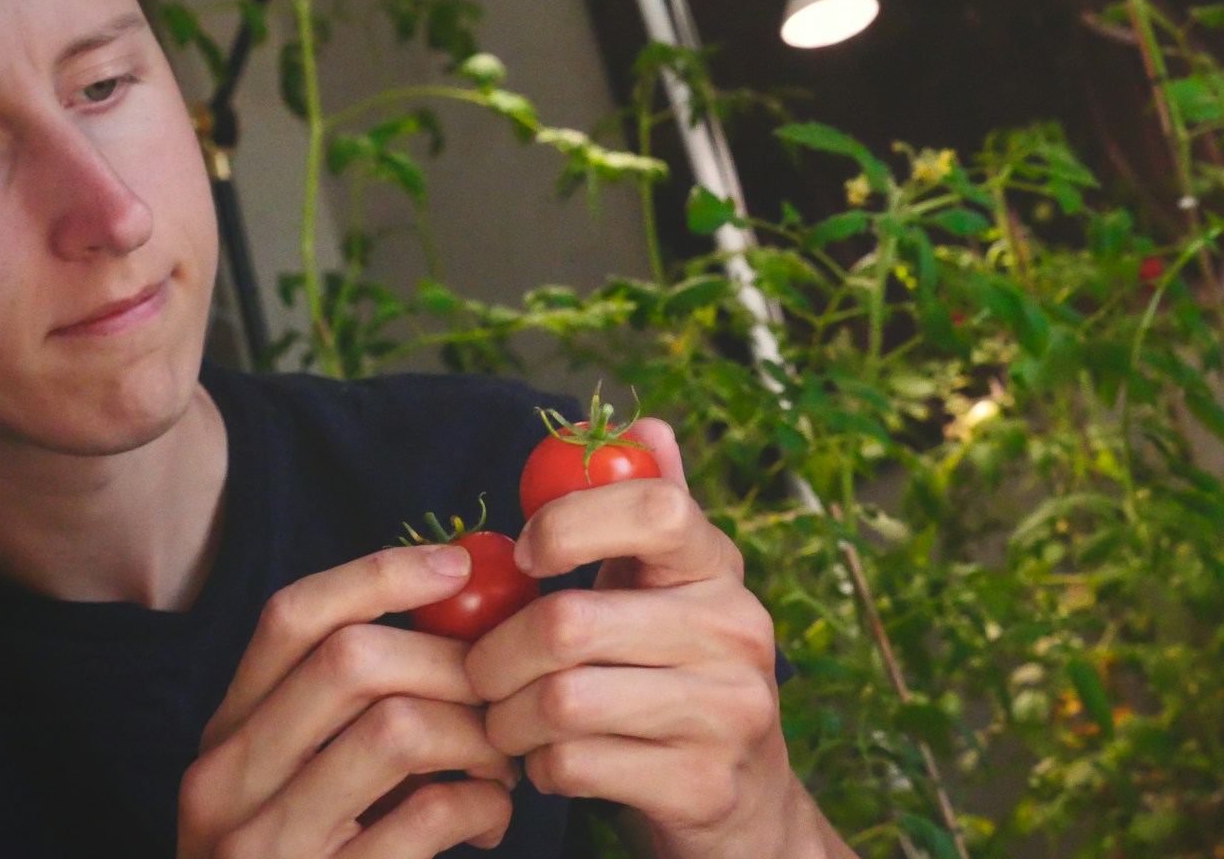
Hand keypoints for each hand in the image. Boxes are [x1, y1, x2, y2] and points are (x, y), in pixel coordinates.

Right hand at [177, 545, 517, 858]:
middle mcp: (226, 783)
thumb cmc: (324, 857)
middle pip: (353, 660)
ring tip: (501, 766)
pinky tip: (490, 824)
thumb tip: (463, 598)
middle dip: (454, 665)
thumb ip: (359, 701)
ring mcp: (265, 846)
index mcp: (229, 733)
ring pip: (398, 727)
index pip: (293, 617)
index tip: (460, 565)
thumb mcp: (312, 773)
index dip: (381, 572)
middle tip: (501, 697)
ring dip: (478, 737)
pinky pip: (428, 814)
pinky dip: (483, 806)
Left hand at [465, 418, 832, 858]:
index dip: (572, 521)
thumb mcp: (671, 591)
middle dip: (495, 655)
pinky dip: (538, 768)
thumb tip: (644, 422)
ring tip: (504, 721)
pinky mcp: (703, 783)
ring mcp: (728, 710)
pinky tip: (546, 762)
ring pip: (563, 699)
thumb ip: (645, 511)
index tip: (525, 555)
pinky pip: (576, 765)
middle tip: (478, 672)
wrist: (746, 801)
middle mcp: (738, 629)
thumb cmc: (679, 676)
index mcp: (718, 567)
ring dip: (507, 718)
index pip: (656, 508)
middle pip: (570, 622)